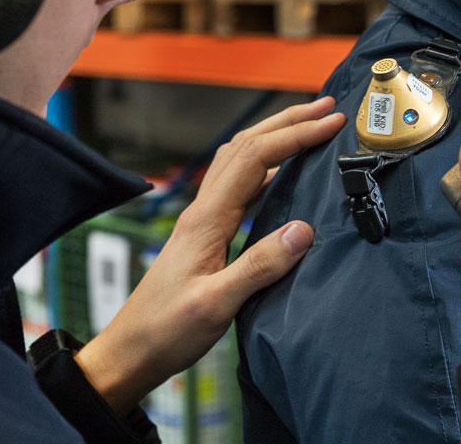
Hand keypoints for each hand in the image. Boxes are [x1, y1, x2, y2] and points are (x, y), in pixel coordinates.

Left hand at [73, 97, 343, 413]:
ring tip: (308, 129)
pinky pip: (237, 187)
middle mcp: (203, 210)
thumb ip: (260, 266)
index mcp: (207, 219)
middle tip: (326, 107)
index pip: (254, 158)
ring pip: (239, 161)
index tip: (330, 123)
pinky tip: (280, 177)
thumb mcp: (216, 305)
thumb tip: (304, 229)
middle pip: (245, 146)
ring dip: (274, 138)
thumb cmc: (166, 332)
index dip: (295, 135)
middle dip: (287, 121)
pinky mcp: (204, 236)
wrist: (130, 352)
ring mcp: (201, 221)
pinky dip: (264, 169)